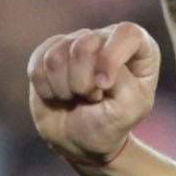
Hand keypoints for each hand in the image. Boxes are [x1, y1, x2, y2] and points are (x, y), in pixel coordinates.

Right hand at [28, 24, 161, 173]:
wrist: (80, 141)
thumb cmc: (110, 124)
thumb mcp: (127, 111)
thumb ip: (121, 83)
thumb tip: (96, 65)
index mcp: (138, 49)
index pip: (127, 34)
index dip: (111, 59)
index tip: (104, 86)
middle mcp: (106, 38)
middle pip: (84, 45)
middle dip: (82, 82)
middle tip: (92, 98)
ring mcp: (76, 42)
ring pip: (56, 57)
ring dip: (64, 89)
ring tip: (76, 98)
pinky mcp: (49, 51)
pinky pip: (37, 66)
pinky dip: (45, 89)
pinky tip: (58, 95)